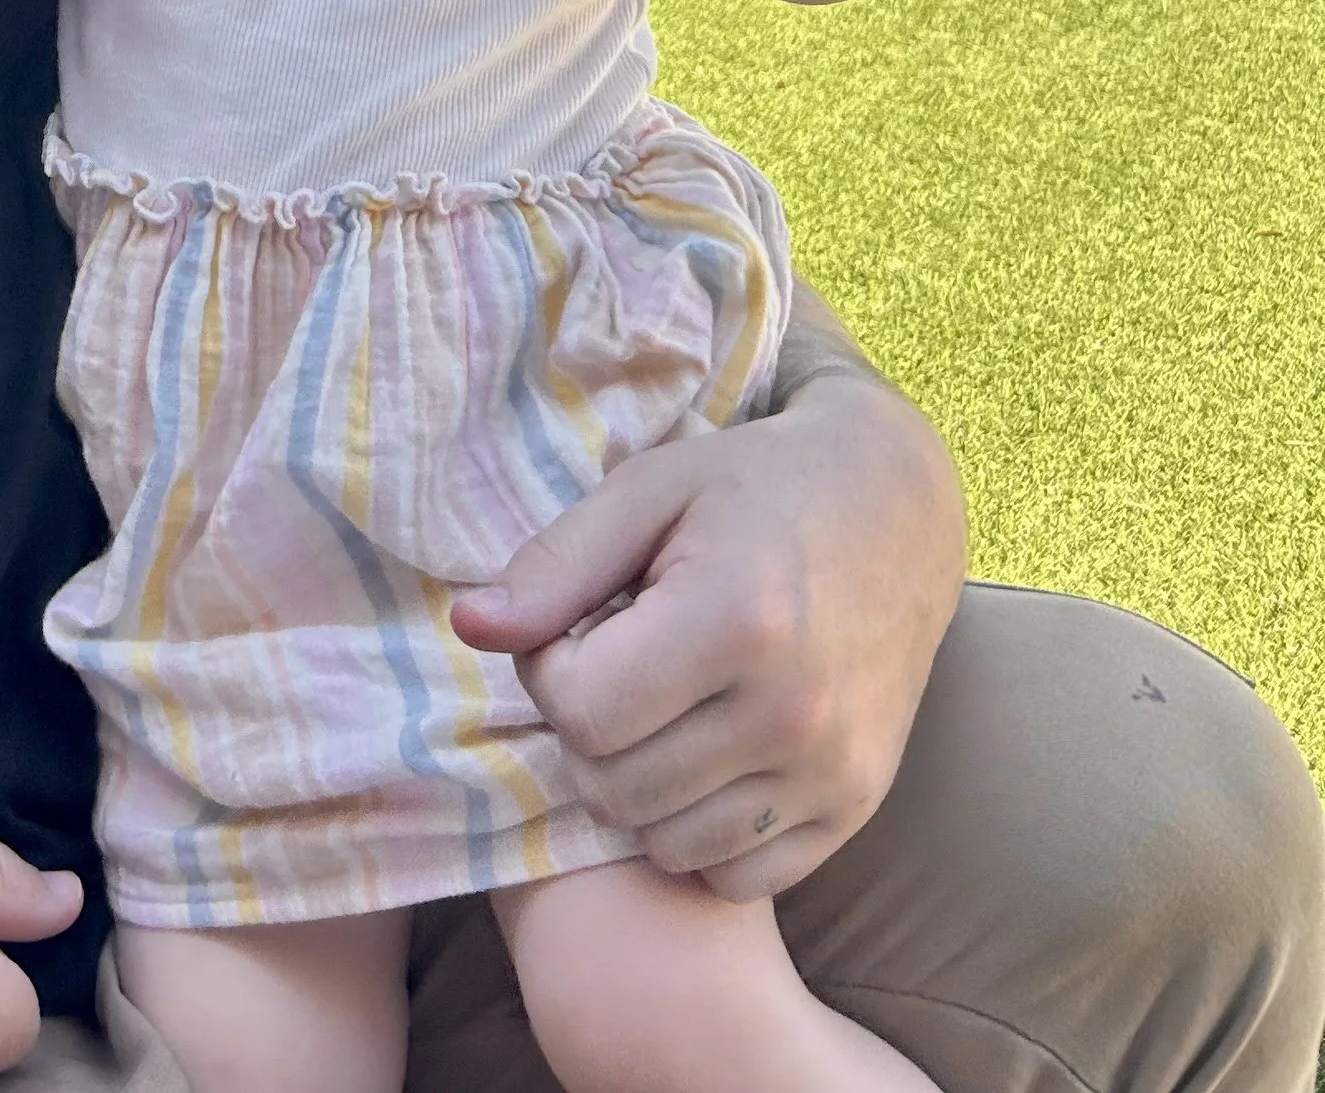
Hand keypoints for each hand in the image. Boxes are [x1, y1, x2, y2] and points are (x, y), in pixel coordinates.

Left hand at [451, 373, 964, 898]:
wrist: (896, 510)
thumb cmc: (754, 487)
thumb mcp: (648, 491)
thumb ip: (556, 564)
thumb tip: (469, 628)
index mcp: (738, 619)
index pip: (579, 712)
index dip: (553, 667)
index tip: (582, 624)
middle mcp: (792, 713)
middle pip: (611, 788)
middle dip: (590, 726)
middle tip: (622, 661)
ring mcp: (832, 773)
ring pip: (664, 844)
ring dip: (639, 784)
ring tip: (666, 703)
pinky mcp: (856, 811)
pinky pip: (734, 878)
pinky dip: (701, 832)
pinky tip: (710, 752)